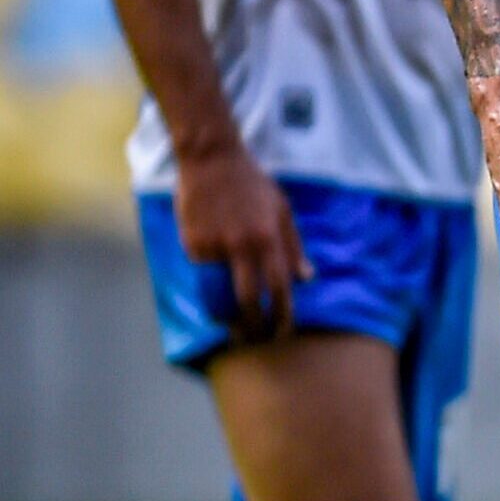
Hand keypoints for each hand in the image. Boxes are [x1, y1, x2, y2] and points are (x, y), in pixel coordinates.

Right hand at [174, 140, 310, 341]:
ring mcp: (214, 246)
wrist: (212, 161)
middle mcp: (242, 245)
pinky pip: (202, 273)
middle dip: (253, 325)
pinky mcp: (191, 245)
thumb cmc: (252, 184)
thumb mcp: (282, 209)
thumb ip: (294, 246)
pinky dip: (210, 281)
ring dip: (227, 314)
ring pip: (220, 291)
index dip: (282, 313)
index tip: (284, 332)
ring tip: (234, 328)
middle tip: (256, 340)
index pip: (279, 286)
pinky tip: (214, 281)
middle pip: (248, 298)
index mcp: (268, 236)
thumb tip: (307, 278)